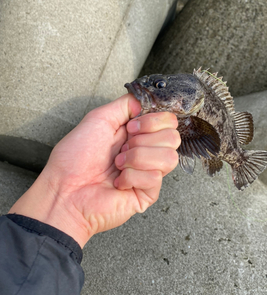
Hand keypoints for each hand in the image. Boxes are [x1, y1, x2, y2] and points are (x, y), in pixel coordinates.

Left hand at [9, 94, 179, 246]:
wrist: (64, 191)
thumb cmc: (75, 159)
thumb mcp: (99, 119)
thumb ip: (125, 104)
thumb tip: (146, 101)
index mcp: (137, 134)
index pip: (168, 121)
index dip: (153, 121)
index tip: (131, 127)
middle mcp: (146, 152)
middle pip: (173, 137)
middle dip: (144, 140)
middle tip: (123, 147)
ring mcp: (149, 173)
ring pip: (169, 157)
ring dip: (138, 157)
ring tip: (118, 164)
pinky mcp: (148, 193)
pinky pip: (155, 177)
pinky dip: (131, 176)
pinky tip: (118, 181)